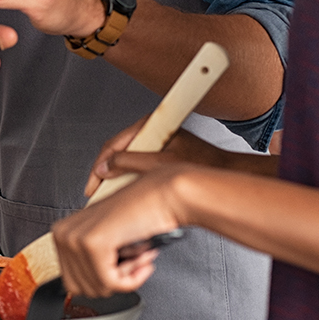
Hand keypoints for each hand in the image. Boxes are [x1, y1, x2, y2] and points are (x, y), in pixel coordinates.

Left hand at [54, 167, 188, 296]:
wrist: (162, 196)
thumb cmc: (140, 215)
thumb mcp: (105, 239)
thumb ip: (89, 262)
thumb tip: (89, 289)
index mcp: (62, 232)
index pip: (72, 282)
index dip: (102, 281)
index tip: (121, 268)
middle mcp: (63, 233)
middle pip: (82, 289)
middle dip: (113, 281)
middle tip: (134, 262)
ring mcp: (75, 238)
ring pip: (98, 287)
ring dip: (126, 278)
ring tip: (139, 257)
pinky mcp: (93, 244)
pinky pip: (110, 283)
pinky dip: (132, 280)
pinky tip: (143, 261)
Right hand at [84, 124, 228, 196]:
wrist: (225, 172)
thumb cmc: (202, 164)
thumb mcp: (160, 164)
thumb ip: (129, 164)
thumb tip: (106, 167)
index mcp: (150, 124)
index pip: (114, 143)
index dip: (100, 166)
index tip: (93, 184)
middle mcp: (151, 130)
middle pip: (117, 151)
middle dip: (105, 173)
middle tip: (97, 192)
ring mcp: (155, 142)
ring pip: (126, 160)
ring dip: (116, 177)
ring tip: (109, 195)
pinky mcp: (160, 153)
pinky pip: (137, 165)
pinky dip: (129, 178)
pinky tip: (126, 191)